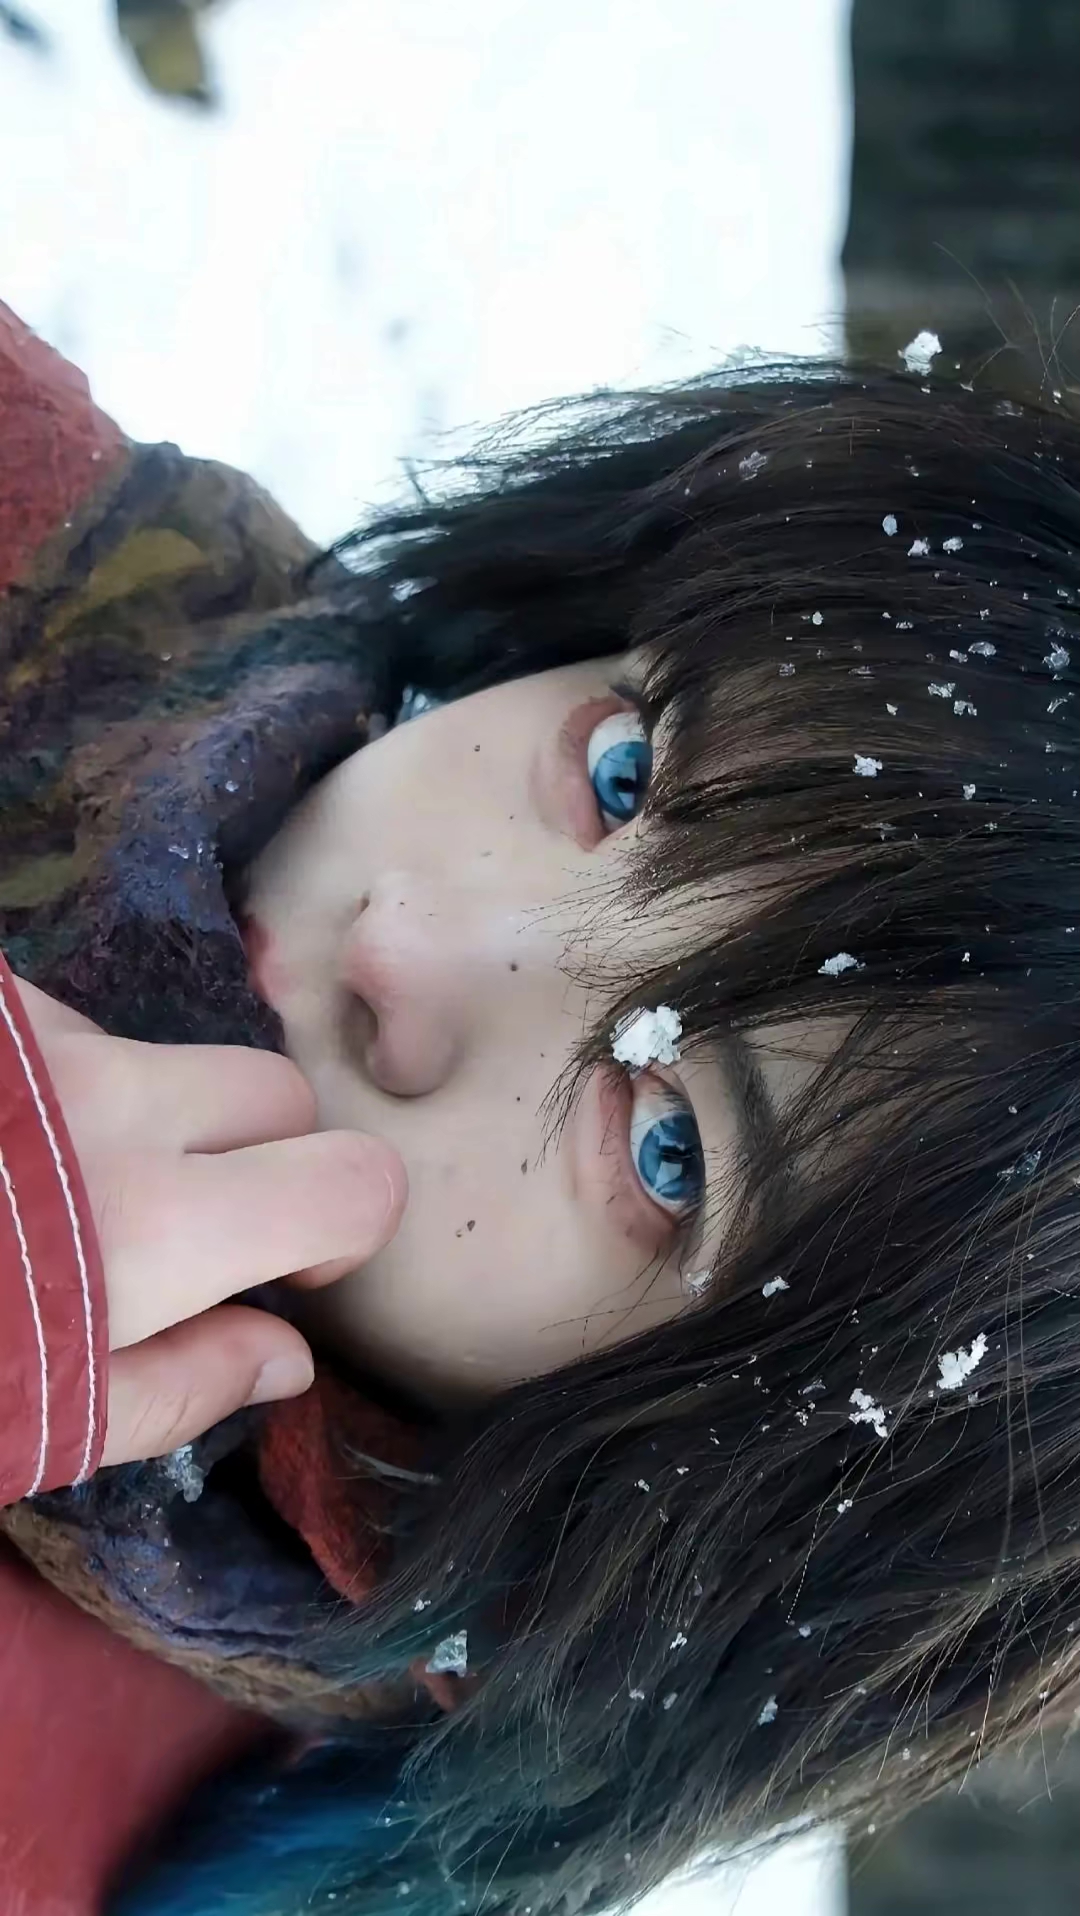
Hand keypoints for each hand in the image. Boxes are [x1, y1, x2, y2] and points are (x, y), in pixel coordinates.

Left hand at [15, 979, 406, 1468]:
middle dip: (257, 1155)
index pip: (353, 1179)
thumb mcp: (38, 1424)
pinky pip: (79, 1027)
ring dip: (149, 1114)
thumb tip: (286, 1355)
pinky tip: (7, 1142)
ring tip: (61, 1186)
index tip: (289, 1264)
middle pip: (275, 1093)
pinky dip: (67, 1081)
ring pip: (168, 1053)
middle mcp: (115, 1102)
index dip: (344, 1224)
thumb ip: (175, 1389)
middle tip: (178, 1225)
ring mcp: (46, 1038)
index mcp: (154, 1223)